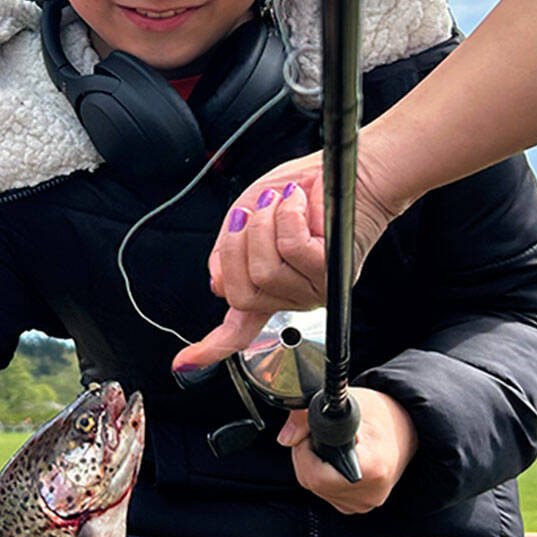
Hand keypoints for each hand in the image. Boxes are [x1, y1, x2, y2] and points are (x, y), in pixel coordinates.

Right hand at [170, 152, 408, 374]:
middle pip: (241, 294)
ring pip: (263, 272)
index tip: (183, 364)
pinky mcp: (329, 273)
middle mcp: (291, 297)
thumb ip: (227, 248)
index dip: (208, 347)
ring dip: (264, 224)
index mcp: (270, 287)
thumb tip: (215, 282)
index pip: (238, 328)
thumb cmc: (303, 190)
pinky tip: (297, 203)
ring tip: (280, 202)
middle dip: (235, 245)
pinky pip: (291, 249)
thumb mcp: (250, 213)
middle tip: (251, 214)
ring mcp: (311, 290)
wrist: (353, 172)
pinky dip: (287, 216)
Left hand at [276, 386, 416, 514]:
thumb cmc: (379, 413)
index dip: (305, 451)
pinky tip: (333, 459)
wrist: (406, 428)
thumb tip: (285, 438)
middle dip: (305, 455)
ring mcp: (364, 504)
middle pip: (312, 482)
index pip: (316, 474)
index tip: (312, 433)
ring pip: (315, 488)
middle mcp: (370, 494)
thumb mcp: (345, 403)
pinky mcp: (359, 507)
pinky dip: (321, 475)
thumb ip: (308, 416)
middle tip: (317, 434)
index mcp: (372, 469)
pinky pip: (324, 493)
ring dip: (312, 464)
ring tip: (329, 444)